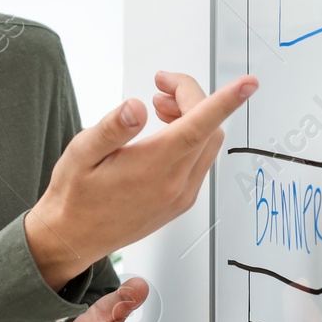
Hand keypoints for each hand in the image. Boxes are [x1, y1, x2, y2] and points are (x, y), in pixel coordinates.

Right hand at [25, 72, 255, 287]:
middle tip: (162, 86)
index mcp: (153, 167)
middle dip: (191, 98)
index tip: (247, 84)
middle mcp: (175, 184)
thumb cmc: (75, 196)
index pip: (199, 126)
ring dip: (193, 117)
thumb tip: (135, 107)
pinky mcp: (180, 202)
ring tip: (159, 106)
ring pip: (207, 145)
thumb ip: (112, 128)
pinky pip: (200, 162)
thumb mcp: (81, 153)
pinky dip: (192, 139)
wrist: (74, 237)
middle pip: (208, 129)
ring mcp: (181, 195)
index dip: (225, 101)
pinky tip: (164, 133)